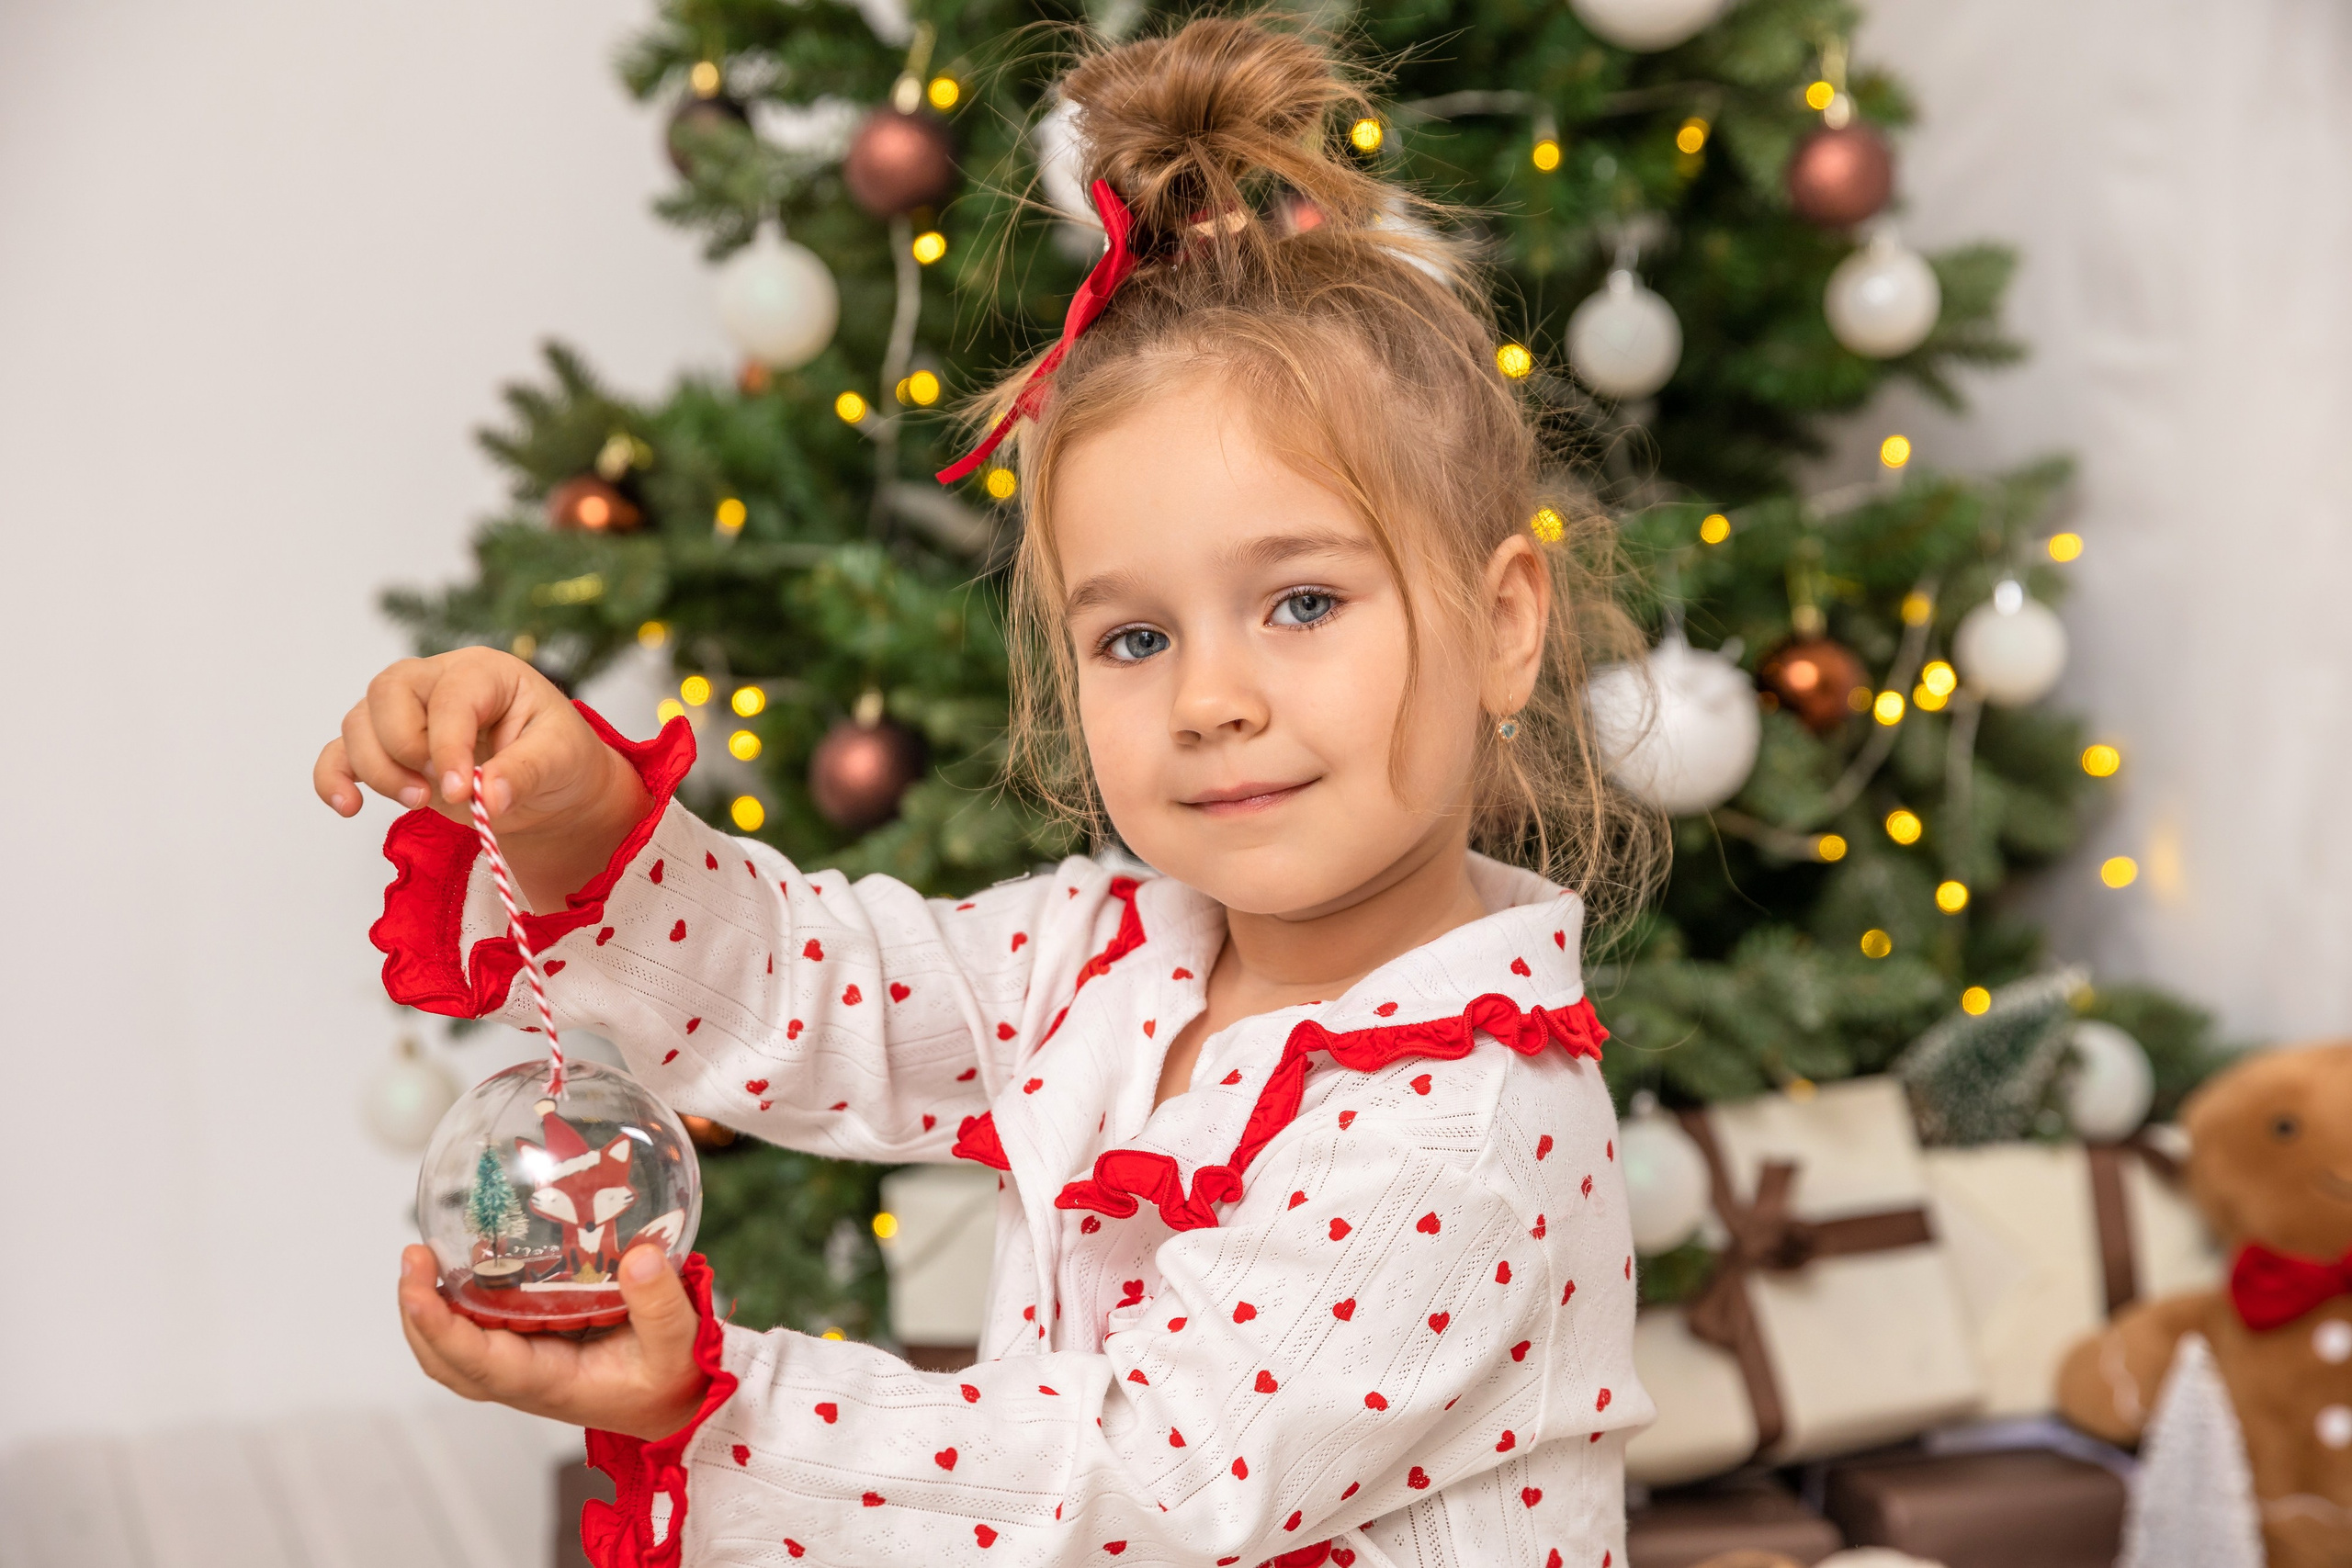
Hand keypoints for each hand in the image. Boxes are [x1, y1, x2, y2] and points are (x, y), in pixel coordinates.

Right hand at [315, 649, 651, 907]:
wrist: (550, 787)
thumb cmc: (559, 758)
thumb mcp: (561, 759)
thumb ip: (525, 772)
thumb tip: (488, 795)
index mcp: (485, 672)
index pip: (450, 695)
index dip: (448, 744)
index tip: (463, 792)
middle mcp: (437, 681)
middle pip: (387, 692)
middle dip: (404, 748)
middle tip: (437, 792)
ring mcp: (405, 713)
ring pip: (358, 723)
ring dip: (377, 769)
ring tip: (419, 802)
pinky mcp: (386, 750)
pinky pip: (339, 753)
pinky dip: (334, 778)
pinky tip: (349, 806)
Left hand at [397, 1243, 709, 1440]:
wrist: (682, 1402)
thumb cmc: (676, 1379)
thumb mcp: (680, 1342)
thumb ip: (661, 1303)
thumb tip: (639, 1255)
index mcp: (548, 1383)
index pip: (476, 1362)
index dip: (439, 1326)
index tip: (417, 1285)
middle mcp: (525, 1379)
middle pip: (446, 1361)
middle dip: (418, 1314)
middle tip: (414, 1257)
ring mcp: (525, 1365)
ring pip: (456, 1349)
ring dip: (431, 1310)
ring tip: (425, 1257)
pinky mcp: (535, 1347)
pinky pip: (481, 1332)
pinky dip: (460, 1303)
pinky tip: (471, 1262)